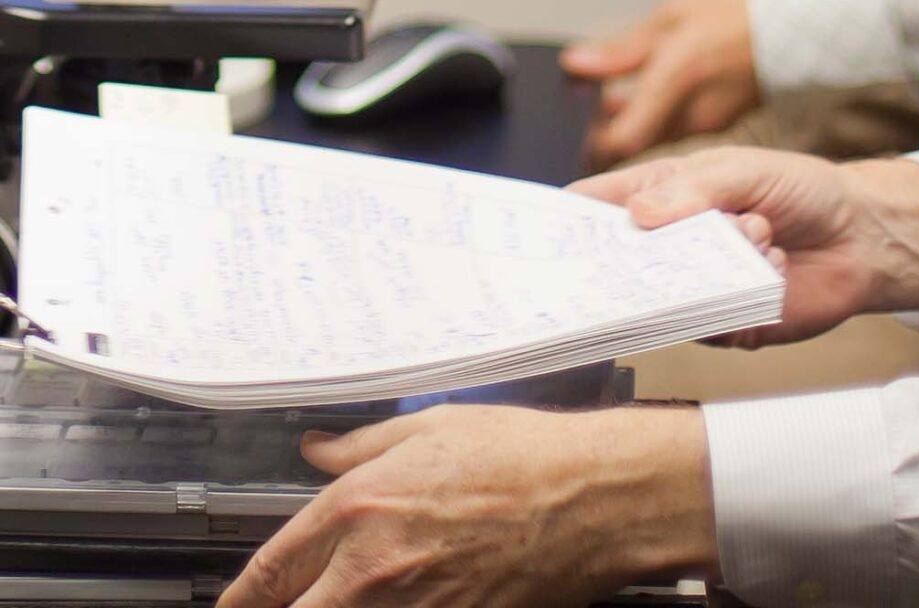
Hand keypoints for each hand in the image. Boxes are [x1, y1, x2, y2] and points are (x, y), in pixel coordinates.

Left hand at [217, 400, 715, 607]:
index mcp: (359, 510)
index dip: (240, 596)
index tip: (233, 603)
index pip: (269, 570)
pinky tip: (392, 603)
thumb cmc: (522, 457)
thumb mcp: (432, 426)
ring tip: (342, 596)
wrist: (588, 499)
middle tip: (268, 607)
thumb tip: (315, 448)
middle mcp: (370, 571)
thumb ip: (361, 444)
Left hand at [561, 0, 759, 164]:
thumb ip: (623, 49)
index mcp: (676, 78)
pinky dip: (663, 117)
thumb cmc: (738, 9)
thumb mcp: (673, 15)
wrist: (801, 20)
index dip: (591, 144)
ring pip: (657, 138)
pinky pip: (679, 130)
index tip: (574, 131)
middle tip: (591, 109)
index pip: (620, 141)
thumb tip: (577, 65)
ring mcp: (710, 123)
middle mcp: (693, 113)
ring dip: (637, 123)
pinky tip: (658, 92)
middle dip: (610, 131)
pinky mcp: (722, 123)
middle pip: (636, 144)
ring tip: (622, 94)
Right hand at [577, 146, 918, 341]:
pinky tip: (773, 266)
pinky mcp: (725, 327)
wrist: (863, 238)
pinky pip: (711, 326)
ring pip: (666, 300)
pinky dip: (742, 297)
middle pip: (622, 267)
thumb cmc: (803, 190)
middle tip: (656, 254)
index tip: (546, 237)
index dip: (569, 223)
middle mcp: (672, 248)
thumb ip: (696, 189)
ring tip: (755, 235)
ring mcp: (695, 290)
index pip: (601, 208)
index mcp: (666, 196)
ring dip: (710, 271)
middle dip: (635, 262)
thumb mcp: (748, 169)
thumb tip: (640, 214)